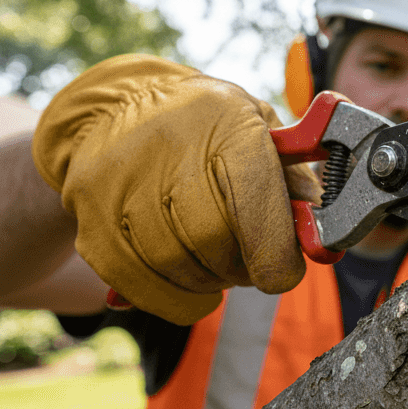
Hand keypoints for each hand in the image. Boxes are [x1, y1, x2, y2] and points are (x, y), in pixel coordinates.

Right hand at [32, 55, 321, 323]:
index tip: (288, 267)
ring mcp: (120, 188)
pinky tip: (190, 283)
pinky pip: (140, 285)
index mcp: (226, 124)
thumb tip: (316, 221)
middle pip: (215, 241)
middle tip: (253, 262)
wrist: (117, 109)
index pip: (256, 201)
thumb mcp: (259, 128)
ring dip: (211, 281)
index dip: (278, 249)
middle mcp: (168, 151)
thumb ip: (293, 174)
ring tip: (219, 263)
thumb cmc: (207, 125)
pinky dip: (175, 298)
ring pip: (178, 267)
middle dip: (244, 266)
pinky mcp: (91, 222)